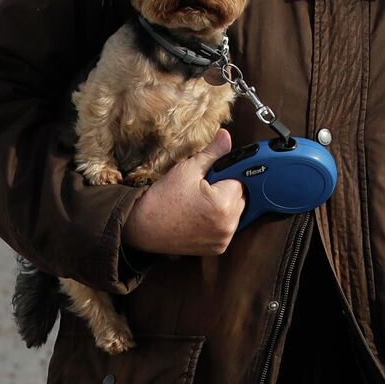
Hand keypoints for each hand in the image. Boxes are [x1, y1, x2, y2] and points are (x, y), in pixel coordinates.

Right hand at [121, 130, 243, 256]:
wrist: (143, 225)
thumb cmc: (163, 197)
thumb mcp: (187, 170)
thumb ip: (212, 153)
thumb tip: (226, 136)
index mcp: (223, 205)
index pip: (240, 179)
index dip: (226, 172)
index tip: (213, 172)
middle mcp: (227, 226)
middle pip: (241, 197)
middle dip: (227, 188)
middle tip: (203, 186)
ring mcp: (223, 240)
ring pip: (236, 212)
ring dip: (225, 204)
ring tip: (200, 201)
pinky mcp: (217, 248)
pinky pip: (227, 227)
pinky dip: (219, 220)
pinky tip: (201, 214)